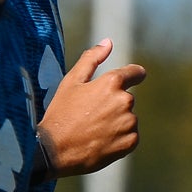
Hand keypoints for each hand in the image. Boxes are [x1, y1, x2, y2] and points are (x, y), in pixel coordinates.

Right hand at [39, 40, 144, 176]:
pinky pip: (130, 135)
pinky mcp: (131, 142)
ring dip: (116, 121)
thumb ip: (91, 59)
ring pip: (128, 118)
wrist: (56, 150)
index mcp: (112, 83)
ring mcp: (129, 123)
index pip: (135, 73)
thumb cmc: (61, 113)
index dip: (134, 74)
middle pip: (126, 99)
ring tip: (92, 129)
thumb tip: (108, 42)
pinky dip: (119, 138)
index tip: (135, 75)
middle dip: (112, 104)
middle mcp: (125, 101)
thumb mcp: (71, 82)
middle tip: (89, 115)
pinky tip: (99, 140)